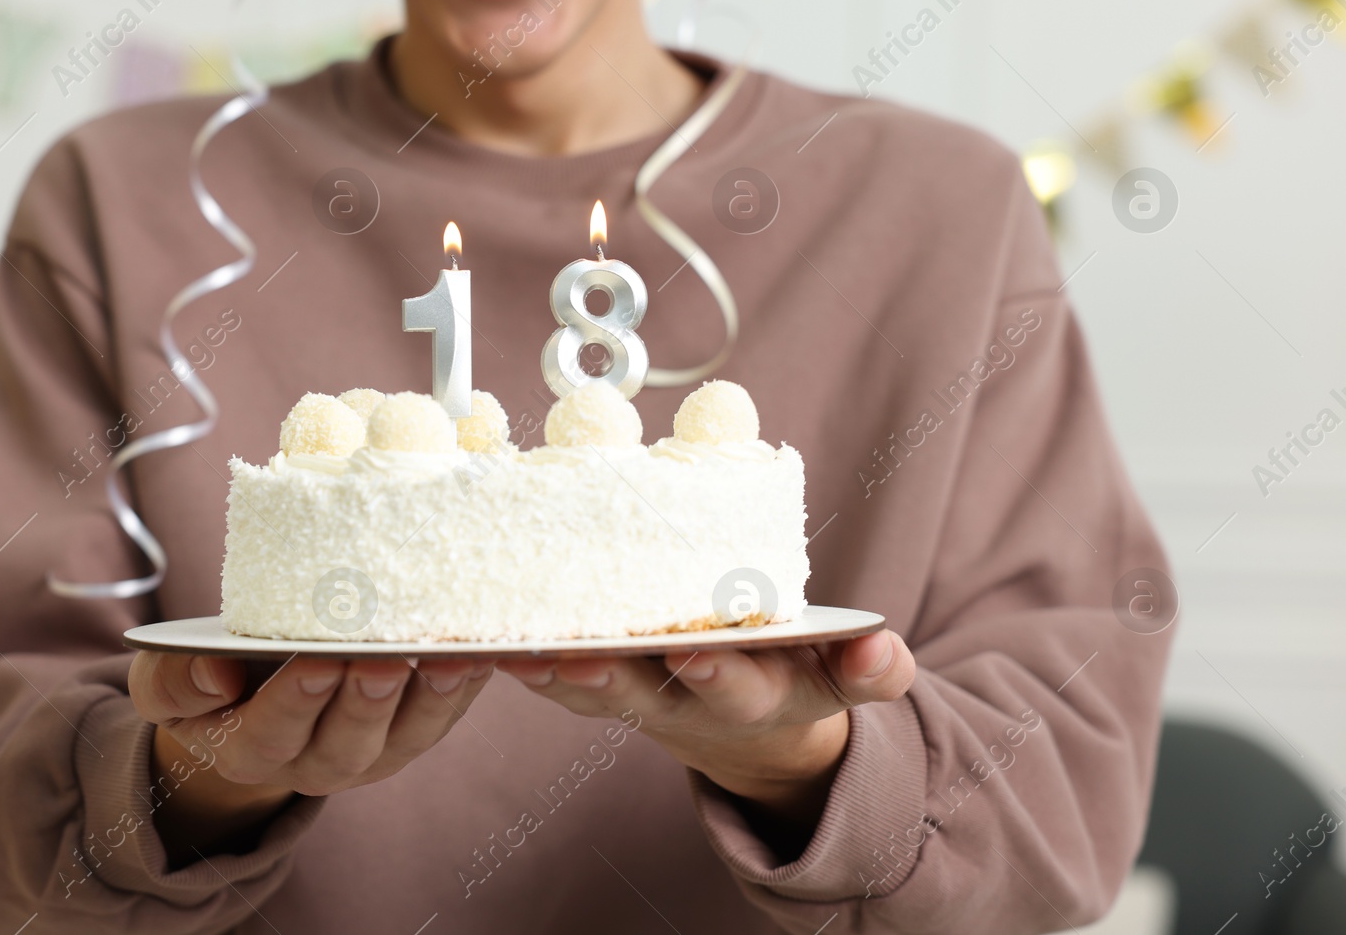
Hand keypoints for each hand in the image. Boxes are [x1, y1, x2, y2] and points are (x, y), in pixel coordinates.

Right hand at [128, 651, 493, 863]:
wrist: (258, 692)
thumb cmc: (211, 677)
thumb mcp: (166, 682)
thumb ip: (173, 683)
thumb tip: (214, 675)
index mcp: (251, 752)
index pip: (272, 733)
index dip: (296, 700)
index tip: (317, 661)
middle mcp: (316, 763)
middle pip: (348, 741)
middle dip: (368, 700)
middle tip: (385, 658)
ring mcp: (373, 752)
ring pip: (408, 735)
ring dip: (433, 697)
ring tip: (450, 656)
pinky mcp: (414, 730)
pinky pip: (448, 714)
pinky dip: (468, 684)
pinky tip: (484, 645)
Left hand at [496, 629, 913, 847]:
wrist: (753, 733)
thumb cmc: (796, 678)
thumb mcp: (841, 681)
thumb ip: (867, 669)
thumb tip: (885, 653)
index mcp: (750, 696)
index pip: (737, 687)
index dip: (717, 676)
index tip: (697, 655)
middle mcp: (684, 705)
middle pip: (644, 695)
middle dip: (613, 676)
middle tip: (582, 653)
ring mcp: (637, 701)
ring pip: (587, 690)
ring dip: (552, 670)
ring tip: (515, 645)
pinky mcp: (597, 689)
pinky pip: (554, 677)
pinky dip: (523, 661)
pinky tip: (483, 637)